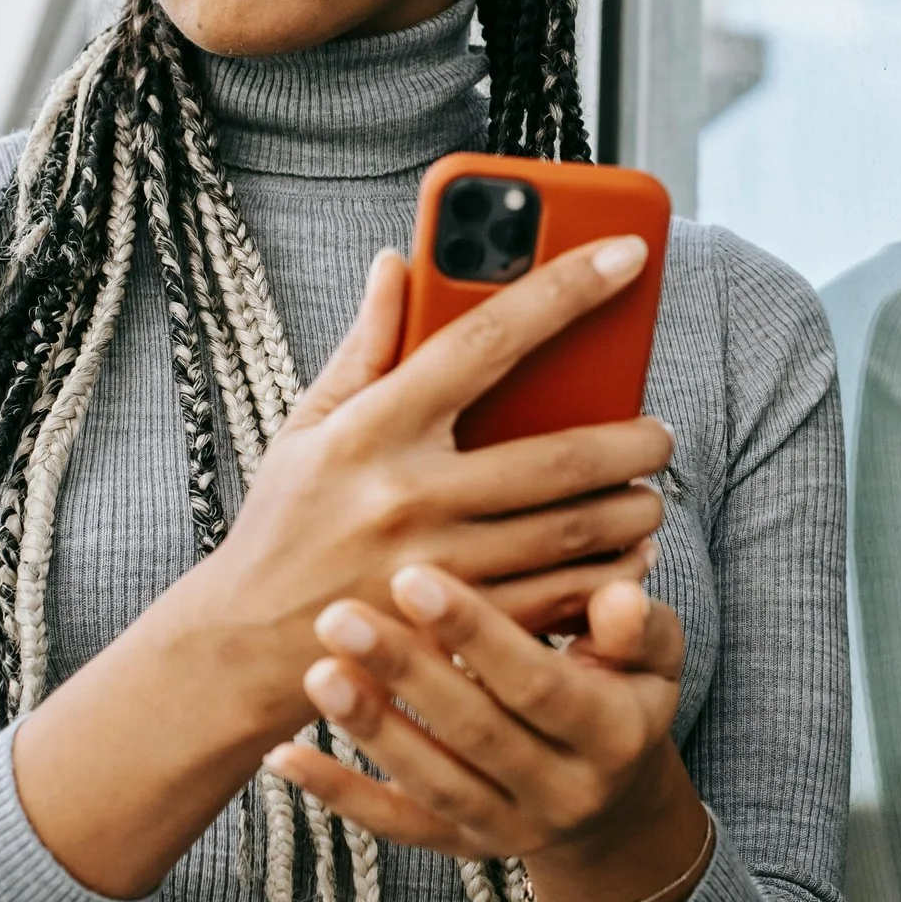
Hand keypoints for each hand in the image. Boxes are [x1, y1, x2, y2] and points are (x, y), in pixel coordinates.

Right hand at [179, 237, 673, 739]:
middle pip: (556, 456)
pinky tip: (627, 559)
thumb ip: (366, 344)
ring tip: (647, 493)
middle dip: (631, 440)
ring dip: (631, 510)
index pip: (486, 339)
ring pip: (571, 531)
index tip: (625, 254)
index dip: (564, 290)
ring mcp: (437, 568)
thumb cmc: (285, 521)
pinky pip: (559, 598)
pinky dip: (608, 577)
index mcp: (376, 427)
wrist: (242, 646)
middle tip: (658, 433)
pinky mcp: (456, 631)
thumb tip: (397, 261)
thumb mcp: (309, 424)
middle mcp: (409, 495)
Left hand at [263, 564, 712, 901]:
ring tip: (317, 671)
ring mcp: (509, 827)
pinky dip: (339, 794)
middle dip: (406, 672)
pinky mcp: (462, 847)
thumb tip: (619, 596)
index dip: (478, 632)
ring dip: (371, 729)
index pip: (537, 683)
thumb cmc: (627, 695)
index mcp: (612, 735)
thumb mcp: (655, 659)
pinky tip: (284, 756)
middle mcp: (562, 791)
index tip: (416, 576)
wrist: (616, 804)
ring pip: (432, 783)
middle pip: (475, 733)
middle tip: (340, 615)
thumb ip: (638, 626)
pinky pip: (396, 827)